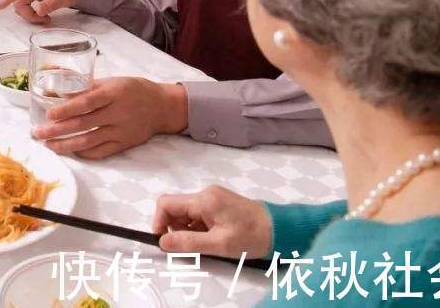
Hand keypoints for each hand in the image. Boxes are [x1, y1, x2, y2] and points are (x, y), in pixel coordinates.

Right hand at [0, 0, 88, 22]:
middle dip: (28, 14)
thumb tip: (38, 11)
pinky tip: (43, 13)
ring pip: (22, 2)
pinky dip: (32, 10)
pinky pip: (26, 0)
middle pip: (19, 0)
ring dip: (30, 13)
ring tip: (46, 18)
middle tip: (44, 21)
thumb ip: (52, 4)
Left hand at [32, 78, 187, 157]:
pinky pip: (101, 152)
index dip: (66, 109)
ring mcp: (121, 131)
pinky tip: (72, 152)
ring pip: (89, 141)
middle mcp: (117, 113)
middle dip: (58, 130)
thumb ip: (88, 89)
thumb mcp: (112, 82)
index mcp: (113, 93)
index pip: (86, 103)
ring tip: (49, 145)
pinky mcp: (124, 144)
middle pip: (83, 124)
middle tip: (38, 133)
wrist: (162, 106)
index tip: (49, 114)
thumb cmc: (133, 89)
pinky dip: (85, 153)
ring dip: (66, 145)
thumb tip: (60, 93)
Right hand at [153, 185, 271, 259]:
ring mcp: (213, 197)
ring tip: (207, 244)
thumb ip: (188, 242)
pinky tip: (214, 238)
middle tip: (191, 247)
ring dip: (188, 230)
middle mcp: (206, 193)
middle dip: (176, 228)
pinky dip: (199, 228)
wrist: (281, 230)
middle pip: (176, 208)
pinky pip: (199, 214)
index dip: (158, 221)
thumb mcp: (219, 244)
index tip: (164, 241)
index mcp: (204, 200)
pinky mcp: (220, 203)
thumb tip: (162, 241)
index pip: (166, 203)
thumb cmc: (251, 237)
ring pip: (187, 213)